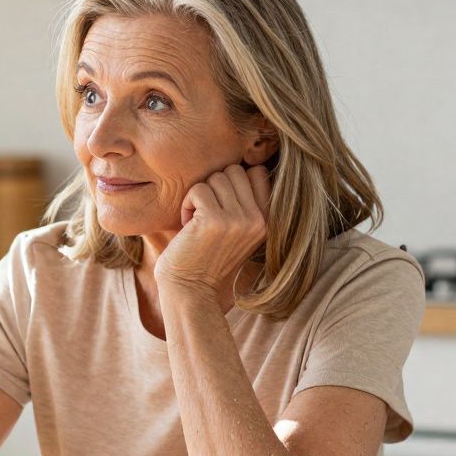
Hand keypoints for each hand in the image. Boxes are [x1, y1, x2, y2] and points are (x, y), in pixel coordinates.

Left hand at [154, 164, 271, 300]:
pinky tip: (188, 227)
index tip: (221, 207)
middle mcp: (258, 219)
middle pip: (234, 171)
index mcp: (269, 220)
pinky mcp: (214, 220)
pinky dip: (186, 205)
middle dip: (214, 187)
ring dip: (199, 197)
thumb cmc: (207, 258)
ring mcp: (238, 219)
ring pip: (215, 177)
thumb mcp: (237, 230)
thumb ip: (245, 202)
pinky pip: (197, 189)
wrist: (190, 292)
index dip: (233, 183)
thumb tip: (240, 164)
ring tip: (197, 223)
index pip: (257, 172)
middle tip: (206, 215)